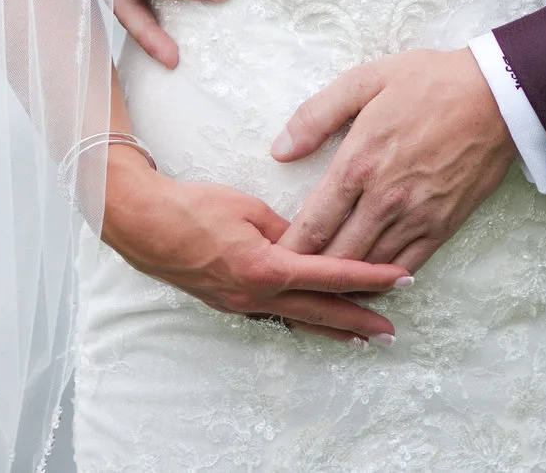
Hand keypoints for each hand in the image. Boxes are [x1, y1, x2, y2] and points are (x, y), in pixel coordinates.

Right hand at [101, 148, 411, 343]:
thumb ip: (288, 229)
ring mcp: (241, 303)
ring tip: (362, 338)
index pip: (332, 274)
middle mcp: (257, 294)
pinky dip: (302, 320)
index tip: (401, 279)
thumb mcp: (250, 208)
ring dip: (333, 328)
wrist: (143, 223)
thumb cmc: (193, 207)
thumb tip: (313, 243)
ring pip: (299, 319)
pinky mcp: (229, 302)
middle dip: (360, 319)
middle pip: (321, 310)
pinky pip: (276, 316)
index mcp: (267, 267)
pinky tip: (314, 323)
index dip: (370, 278)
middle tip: (392, 330)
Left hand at [272, 49, 515, 274]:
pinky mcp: (443, 226)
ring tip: (320, 293)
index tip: (269, 262)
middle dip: (309, 276)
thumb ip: (316, 116)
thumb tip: (279, 150)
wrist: (498, 95)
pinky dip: (383, 282)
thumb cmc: (430, 82)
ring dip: (344, 284)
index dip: (287, 250)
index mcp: (358, 164)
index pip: (312, 224)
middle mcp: (384, 199)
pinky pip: (406, 268)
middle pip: (336, 256)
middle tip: (288, 285)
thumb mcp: (365, 80)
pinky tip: (368, 286)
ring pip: (369, 269)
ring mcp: (416, 216)